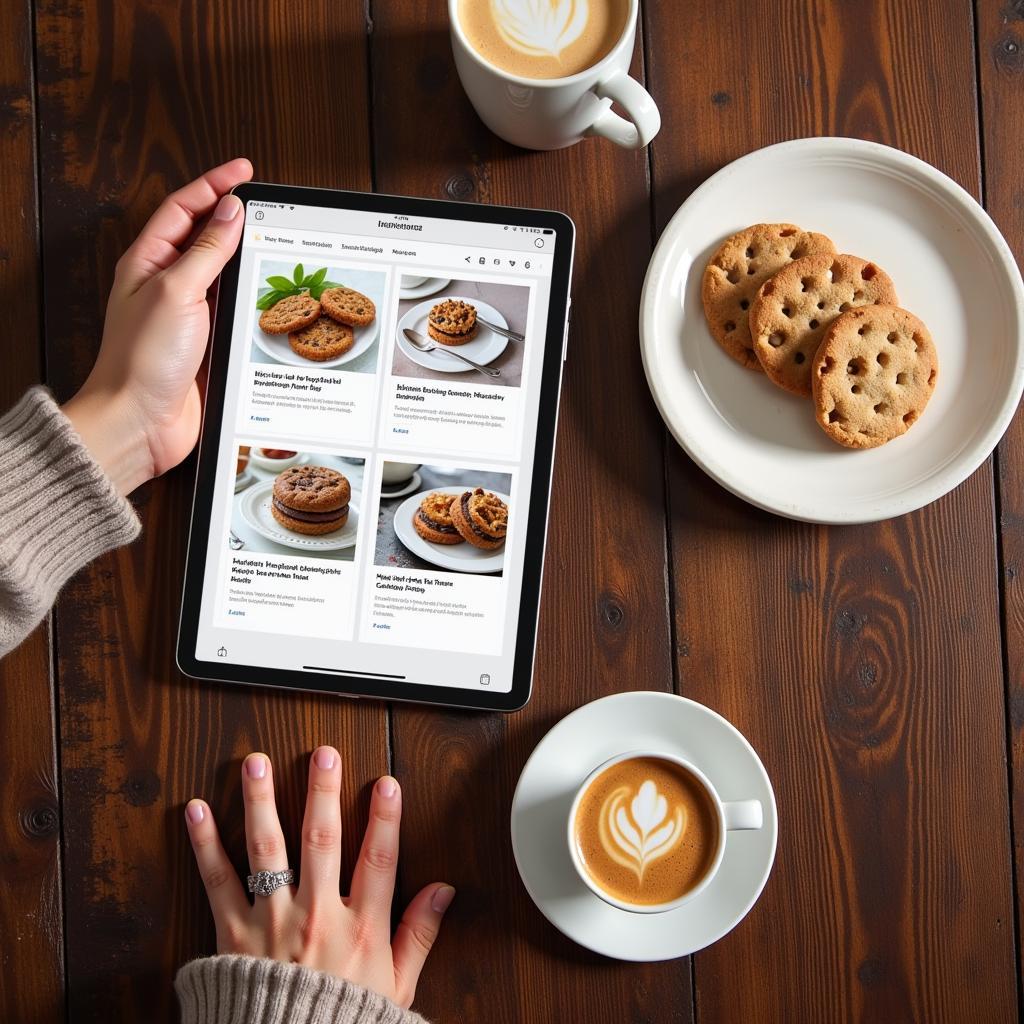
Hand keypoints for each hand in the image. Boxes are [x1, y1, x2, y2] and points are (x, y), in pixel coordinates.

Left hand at [63, 158, 253, 495]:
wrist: (141, 421)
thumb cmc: (143, 359)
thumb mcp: (177, 291)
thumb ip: (207, 250)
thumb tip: (231, 212)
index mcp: (148, 261)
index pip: (184, 208)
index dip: (214, 184)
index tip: (245, 171)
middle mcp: (168, 284)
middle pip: (205, 237)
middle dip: (235, 217)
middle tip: (268, 206)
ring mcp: (189, 315)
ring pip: (224, 275)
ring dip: (249, 261)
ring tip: (277, 247)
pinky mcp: (207, 344)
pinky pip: (234, 312)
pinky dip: (254, 301)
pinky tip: (273, 299)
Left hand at [184, 748, 453, 1008]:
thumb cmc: (342, 1022)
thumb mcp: (396, 985)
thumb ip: (419, 934)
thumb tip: (443, 892)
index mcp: (360, 929)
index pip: (379, 859)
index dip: (385, 818)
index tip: (387, 784)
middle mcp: (316, 917)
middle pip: (322, 840)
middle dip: (323, 791)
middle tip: (322, 754)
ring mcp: (272, 922)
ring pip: (268, 850)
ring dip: (261, 801)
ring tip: (257, 764)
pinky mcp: (232, 934)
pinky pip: (217, 881)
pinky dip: (205, 844)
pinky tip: (197, 811)